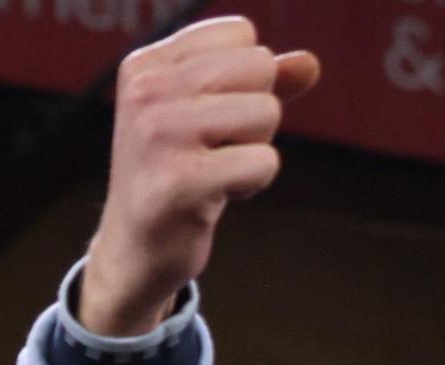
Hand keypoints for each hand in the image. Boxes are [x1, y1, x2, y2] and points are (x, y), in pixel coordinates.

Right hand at [81, 17, 320, 336]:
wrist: (135, 249)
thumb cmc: (176, 173)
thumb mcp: (208, 115)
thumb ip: (259, 82)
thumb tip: (309, 64)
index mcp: (146, 64)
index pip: (241, 35)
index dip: (246, 80)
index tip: (209, 116)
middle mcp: (146, 92)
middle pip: (258, 67)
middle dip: (256, 113)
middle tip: (216, 148)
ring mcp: (159, 136)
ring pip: (266, 111)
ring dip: (255, 149)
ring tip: (214, 171)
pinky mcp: (180, 183)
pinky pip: (264, 161)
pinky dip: (253, 183)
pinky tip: (216, 196)